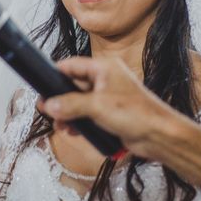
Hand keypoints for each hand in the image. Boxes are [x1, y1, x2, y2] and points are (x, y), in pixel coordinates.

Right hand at [39, 56, 200, 187]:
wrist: (159, 136)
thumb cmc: (136, 113)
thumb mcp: (97, 106)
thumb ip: (70, 104)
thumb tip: (49, 104)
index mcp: (104, 67)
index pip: (72, 65)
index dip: (55, 74)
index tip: (41, 85)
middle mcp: (105, 78)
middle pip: (73, 84)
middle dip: (60, 99)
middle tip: (46, 110)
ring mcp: (107, 96)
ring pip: (78, 101)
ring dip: (67, 113)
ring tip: (60, 125)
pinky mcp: (110, 112)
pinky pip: (87, 114)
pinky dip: (78, 121)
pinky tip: (73, 131)